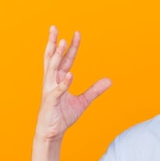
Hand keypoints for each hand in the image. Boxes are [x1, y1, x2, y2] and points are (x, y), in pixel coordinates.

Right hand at [36, 26, 110, 140]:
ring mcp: (50, 90)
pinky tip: (70, 75)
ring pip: (52, 70)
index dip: (71, 47)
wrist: (53, 132)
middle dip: (54, 44)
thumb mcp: (83, 102)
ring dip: (57, 57)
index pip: (66, 60)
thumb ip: (94, 90)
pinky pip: (57, 90)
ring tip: (62, 44)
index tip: (77, 33)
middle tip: (54, 28)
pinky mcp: (50, 101)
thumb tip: (109, 81)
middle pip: (53, 59)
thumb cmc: (62, 115)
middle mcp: (52, 82)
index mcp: (59, 79)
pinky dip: (64, 83)